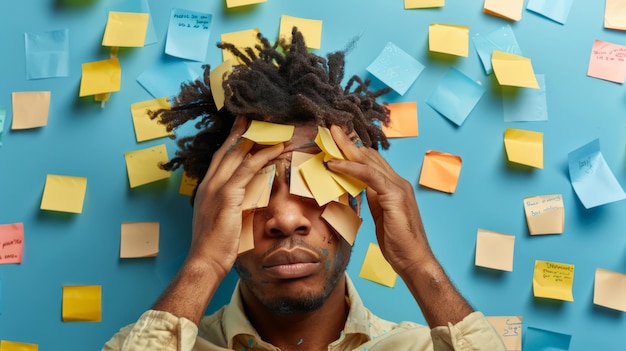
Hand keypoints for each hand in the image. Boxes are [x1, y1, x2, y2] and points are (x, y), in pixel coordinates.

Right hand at [188, 116, 283, 278]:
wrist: (204, 261)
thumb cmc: (215, 246)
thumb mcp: (222, 219)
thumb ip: (231, 204)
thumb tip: (246, 198)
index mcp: (207, 187)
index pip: (221, 156)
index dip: (233, 139)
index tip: (245, 126)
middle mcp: (209, 182)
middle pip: (228, 148)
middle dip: (244, 130)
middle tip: (259, 115)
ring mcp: (216, 187)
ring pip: (238, 153)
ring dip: (258, 138)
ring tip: (274, 126)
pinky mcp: (227, 195)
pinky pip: (247, 169)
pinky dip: (263, 156)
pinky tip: (276, 148)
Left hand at [326, 125, 434, 277]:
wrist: (414, 260)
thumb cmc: (399, 243)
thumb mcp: (382, 216)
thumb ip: (374, 199)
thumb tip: (359, 187)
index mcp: (395, 187)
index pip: (372, 162)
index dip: (354, 151)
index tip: (337, 141)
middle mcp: (398, 182)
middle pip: (370, 156)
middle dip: (348, 142)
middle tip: (331, 129)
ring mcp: (398, 187)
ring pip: (369, 161)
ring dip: (347, 149)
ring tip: (330, 139)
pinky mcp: (394, 196)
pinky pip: (369, 175)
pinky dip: (350, 167)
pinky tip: (335, 164)